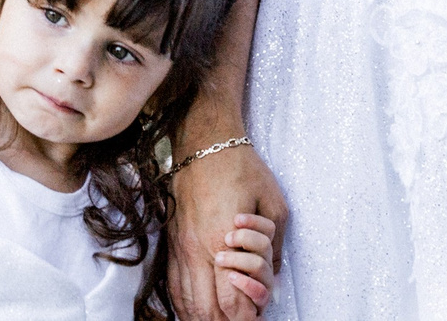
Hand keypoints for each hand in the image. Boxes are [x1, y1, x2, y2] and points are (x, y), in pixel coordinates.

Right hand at [166, 142, 289, 320]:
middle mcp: (196, 251)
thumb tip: (274, 274)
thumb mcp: (273, 203)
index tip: (257, 316)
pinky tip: (196, 311)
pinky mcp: (171, 244)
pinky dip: (185, 305)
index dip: (244, 315)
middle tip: (242, 319)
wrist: (203, 144)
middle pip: (205, 309)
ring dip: (204, 317)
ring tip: (222, 319)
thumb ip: (275, 245)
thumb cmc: (240, 168)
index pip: (230, 300)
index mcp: (222, 241)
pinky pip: (174, 286)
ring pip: (186, 302)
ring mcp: (180, 249)